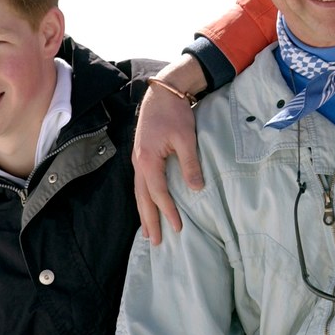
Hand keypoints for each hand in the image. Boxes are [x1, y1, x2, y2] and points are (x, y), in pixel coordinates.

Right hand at [133, 56, 206, 244]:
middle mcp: (138, 163)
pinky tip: (147, 206)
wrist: (162, 93)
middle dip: (150, 220)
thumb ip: (190, 164)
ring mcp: (137, 160)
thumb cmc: (175, 114)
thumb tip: (196, 189)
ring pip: (139, 192)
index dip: (168, 211)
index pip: (159, 193)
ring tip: (148, 231)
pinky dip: (143, 198)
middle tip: (156, 241)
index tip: (177, 227)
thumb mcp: (186, 138)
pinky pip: (140, 184)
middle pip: (143, 198)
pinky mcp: (140, 156)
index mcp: (148, 160)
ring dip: (143, 212)